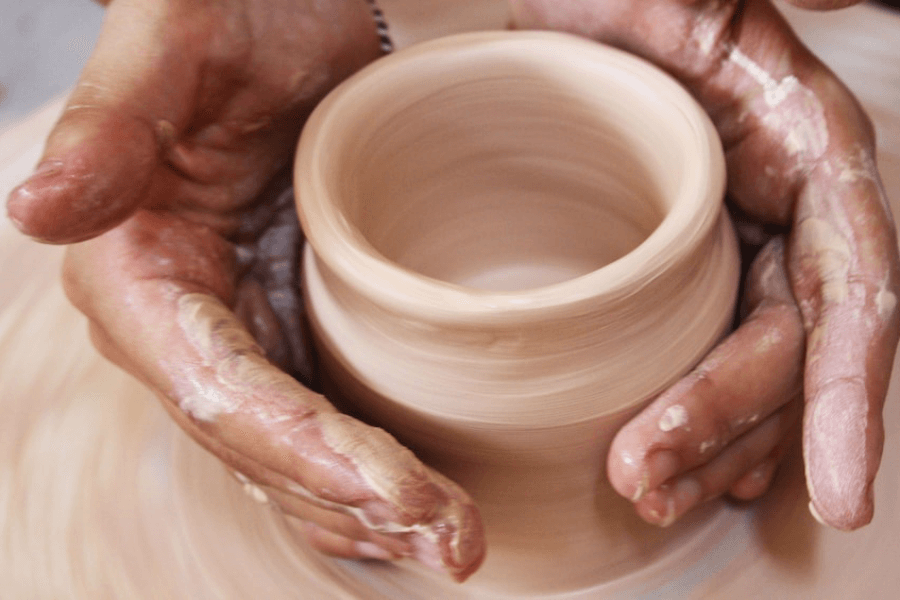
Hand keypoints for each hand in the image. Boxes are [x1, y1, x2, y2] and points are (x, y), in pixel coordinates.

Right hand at [6, 0, 483, 579]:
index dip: (308, 454)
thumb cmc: (229, 11)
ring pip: (298, 458)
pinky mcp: (295, 330)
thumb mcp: (173, 43)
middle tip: (457, 544)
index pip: (224, 393)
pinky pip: (324, 423)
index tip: (397, 493)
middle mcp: (187, 326)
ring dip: (374, 511)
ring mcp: (245, 336)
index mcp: (142, 276)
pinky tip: (423, 502)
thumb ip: (110, 124)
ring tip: (456, 543)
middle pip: (269, 447)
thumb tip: (39, 210)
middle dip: (360, 504)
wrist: (284, 9)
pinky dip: (372, 474)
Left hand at [511, 0, 899, 529]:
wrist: (564, 14)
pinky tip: (674, 467)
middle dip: (728, 429)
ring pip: (745, 370)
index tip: (839, 491)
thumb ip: (748, 0)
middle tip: (644, 481)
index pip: (854, 294)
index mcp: (810, 154)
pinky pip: (700, 356)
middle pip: (785, 351)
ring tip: (646, 493)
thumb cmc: (619, 0)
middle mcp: (783, 213)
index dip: (849, 398)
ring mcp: (730, 248)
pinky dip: (694, 421)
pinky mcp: (676, 273)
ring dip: (707, 444)